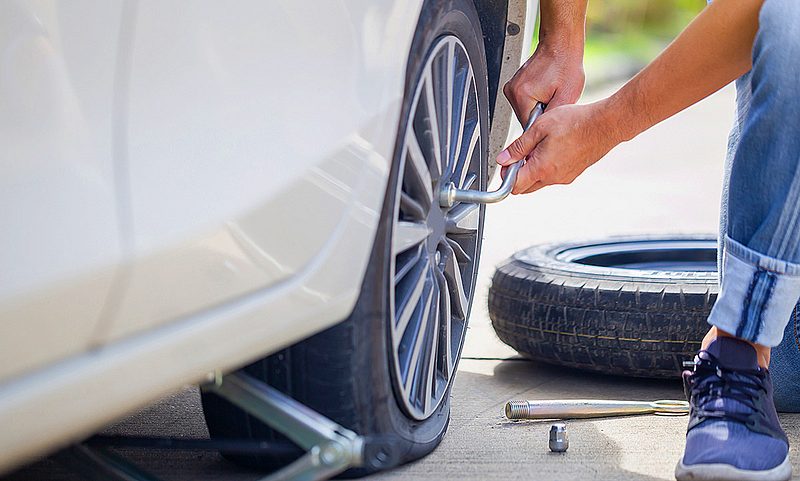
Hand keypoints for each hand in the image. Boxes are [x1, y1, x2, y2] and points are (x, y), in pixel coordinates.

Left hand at [496, 101, 622, 193]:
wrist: (605, 124)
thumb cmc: (575, 122)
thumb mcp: (539, 128)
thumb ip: (518, 147)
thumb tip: (503, 160)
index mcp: (542, 168)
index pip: (514, 186)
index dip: (506, 174)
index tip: (507, 161)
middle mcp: (553, 178)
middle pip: (526, 187)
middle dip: (518, 173)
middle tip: (522, 152)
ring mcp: (565, 177)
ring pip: (540, 181)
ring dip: (533, 168)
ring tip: (540, 145)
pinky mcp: (573, 173)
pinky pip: (553, 175)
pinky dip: (547, 166)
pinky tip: (553, 147)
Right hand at [503, 42, 584, 122]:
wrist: (560, 46)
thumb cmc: (566, 65)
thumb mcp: (567, 97)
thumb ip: (552, 119)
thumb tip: (544, 134)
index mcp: (522, 95)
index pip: (527, 127)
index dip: (542, 125)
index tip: (552, 117)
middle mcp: (512, 91)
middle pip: (525, 119)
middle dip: (541, 116)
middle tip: (554, 101)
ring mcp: (511, 87)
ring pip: (524, 111)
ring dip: (538, 108)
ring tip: (550, 94)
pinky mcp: (514, 85)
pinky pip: (523, 102)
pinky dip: (535, 101)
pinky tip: (545, 90)